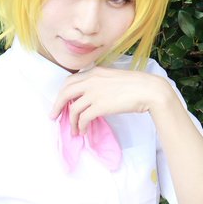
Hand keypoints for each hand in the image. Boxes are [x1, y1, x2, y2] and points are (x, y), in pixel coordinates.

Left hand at [50, 67, 172, 134]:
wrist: (149, 90)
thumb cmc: (136, 85)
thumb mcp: (113, 77)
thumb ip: (100, 83)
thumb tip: (91, 97)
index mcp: (94, 71)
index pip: (70, 80)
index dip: (62, 93)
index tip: (60, 103)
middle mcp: (91, 80)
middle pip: (65, 92)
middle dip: (57, 106)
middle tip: (54, 116)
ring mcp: (95, 93)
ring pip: (73, 109)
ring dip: (71, 122)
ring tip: (74, 131)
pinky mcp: (100, 106)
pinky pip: (83, 118)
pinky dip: (81, 126)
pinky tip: (83, 131)